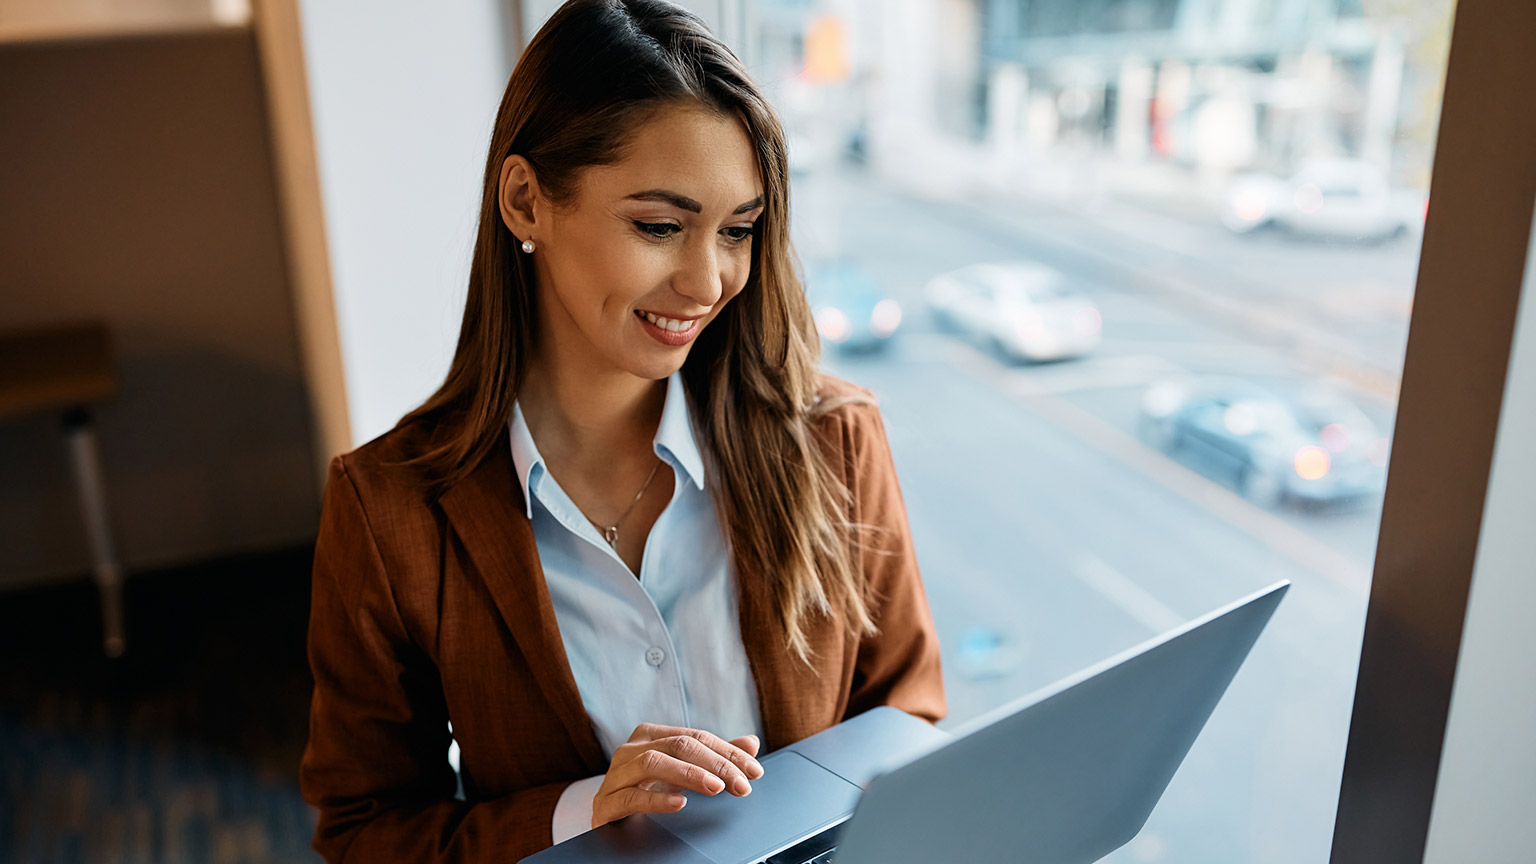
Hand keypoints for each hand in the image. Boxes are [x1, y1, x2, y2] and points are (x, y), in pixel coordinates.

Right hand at [591, 723, 764, 828]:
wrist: (606, 816)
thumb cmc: (645, 789)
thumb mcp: (682, 772)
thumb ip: (714, 758)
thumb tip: (751, 742)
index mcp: (650, 736)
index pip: (696, 737)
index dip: (727, 752)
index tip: (754, 771)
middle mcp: (631, 750)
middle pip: (678, 745)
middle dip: (716, 764)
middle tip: (742, 784)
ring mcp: (615, 775)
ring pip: (653, 763)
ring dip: (689, 775)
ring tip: (716, 788)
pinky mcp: (605, 803)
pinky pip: (630, 796)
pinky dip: (656, 799)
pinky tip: (679, 803)